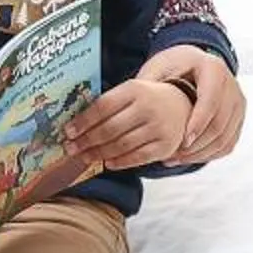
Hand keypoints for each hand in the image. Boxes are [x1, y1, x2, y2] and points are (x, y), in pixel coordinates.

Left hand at [62, 78, 192, 173]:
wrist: (185, 105)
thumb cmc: (147, 99)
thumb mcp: (130, 92)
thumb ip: (107, 104)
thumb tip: (76, 124)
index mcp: (135, 89)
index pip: (103, 106)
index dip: (83, 121)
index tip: (68, 131)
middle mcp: (148, 107)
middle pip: (110, 128)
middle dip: (87, 141)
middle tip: (71, 148)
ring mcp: (159, 128)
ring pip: (122, 145)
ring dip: (99, 154)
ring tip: (84, 157)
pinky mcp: (166, 146)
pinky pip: (138, 157)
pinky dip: (120, 162)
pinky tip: (107, 163)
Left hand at [137, 46, 245, 162]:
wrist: (194, 63)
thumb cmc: (175, 65)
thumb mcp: (160, 68)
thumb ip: (150, 85)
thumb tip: (134, 108)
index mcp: (212, 68)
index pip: (210, 100)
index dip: (197, 123)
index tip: (182, 141)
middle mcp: (231, 85)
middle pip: (220, 123)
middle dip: (197, 145)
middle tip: (174, 155)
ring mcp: (237, 102)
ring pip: (225, 137)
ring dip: (201, 153)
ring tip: (176, 159)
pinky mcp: (238, 117)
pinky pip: (228, 143)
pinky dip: (209, 154)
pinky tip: (188, 158)